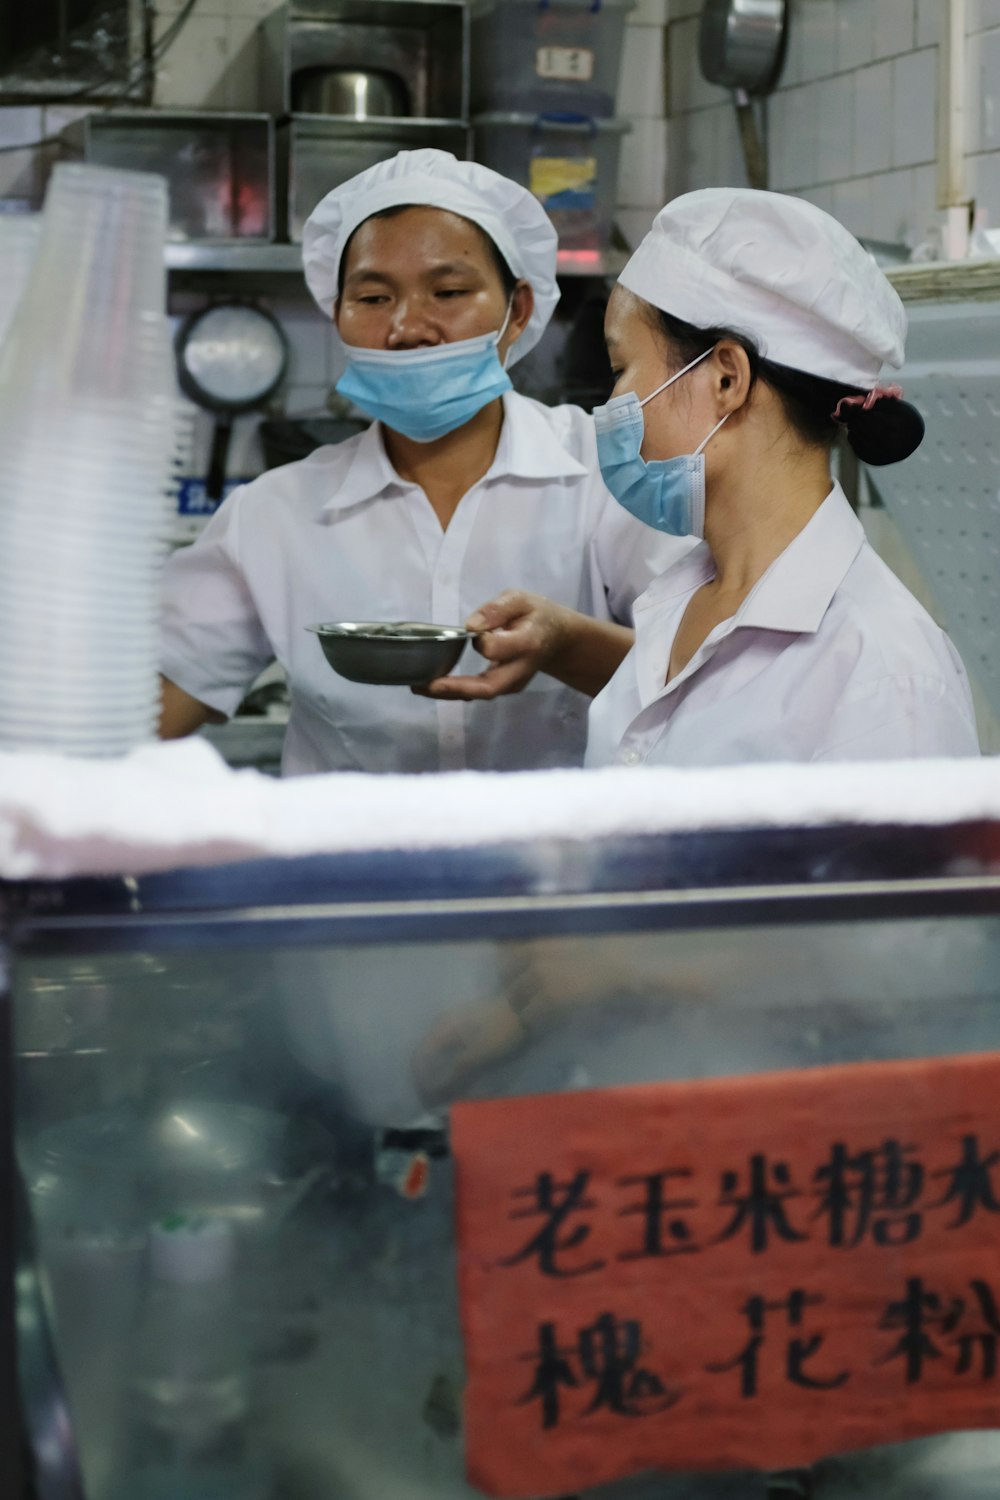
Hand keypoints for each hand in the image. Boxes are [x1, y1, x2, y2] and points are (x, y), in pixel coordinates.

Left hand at [414, 590, 569, 700]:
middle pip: (489, 687)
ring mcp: (514, 683)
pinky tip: (432, 685)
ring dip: (450, 693)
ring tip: (419, 686)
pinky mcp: (506, 687)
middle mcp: (521, 669)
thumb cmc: (536, 614)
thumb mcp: (520, 599)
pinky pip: (480, 693)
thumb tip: (470, 625)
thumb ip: (497, 609)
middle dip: (455, 689)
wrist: (558, 638)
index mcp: (527, 643)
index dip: (481, 641)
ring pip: (482, 694)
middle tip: (424, 685)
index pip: (497, 649)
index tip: (472, 630)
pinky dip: (456, 692)